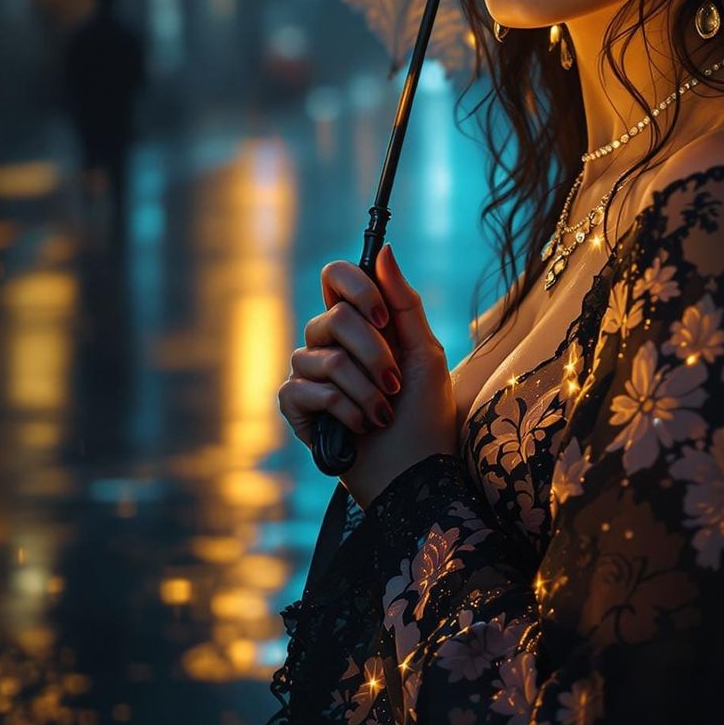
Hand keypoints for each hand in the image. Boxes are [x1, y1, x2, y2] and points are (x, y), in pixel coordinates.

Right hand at [277, 243, 457, 510]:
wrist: (417, 473)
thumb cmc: (426, 414)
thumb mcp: (425, 352)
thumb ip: (403, 302)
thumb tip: (383, 251)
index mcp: (361, 323)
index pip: (336, 277)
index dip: (355, 288)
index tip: (382, 317)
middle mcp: (331, 342)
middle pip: (332, 317)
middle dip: (373, 353)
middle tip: (394, 382)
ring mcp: (311, 373)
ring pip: (324, 357)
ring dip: (364, 389)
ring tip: (382, 413)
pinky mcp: (297, 407)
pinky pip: (306, 389)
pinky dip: (343, 410)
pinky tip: (360, 428)